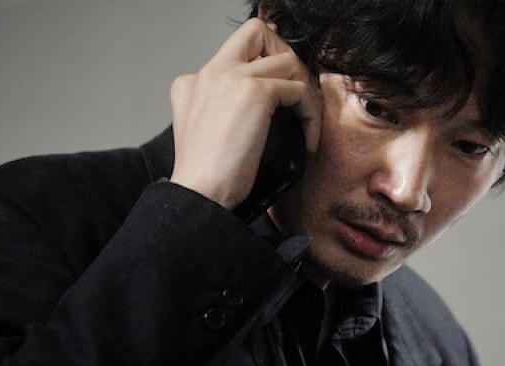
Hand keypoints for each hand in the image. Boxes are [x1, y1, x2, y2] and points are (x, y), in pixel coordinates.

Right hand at [168, 18, 321, 209]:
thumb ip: (218, 110)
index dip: (266, 67)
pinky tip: (309, 140)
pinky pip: (300, 90)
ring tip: (307, 123)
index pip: (237, 51)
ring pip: (288, 61)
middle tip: (297, 96)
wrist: (200, 193)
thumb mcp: (202, 136)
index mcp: (193, 82)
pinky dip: (311, 114)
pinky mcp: (256, 92)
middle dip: (287, 60)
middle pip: (258, 34)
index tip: (282, 96)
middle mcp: (211, 71)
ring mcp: (233, 77)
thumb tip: (256, 110)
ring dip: (306, 91)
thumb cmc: (206, 177)